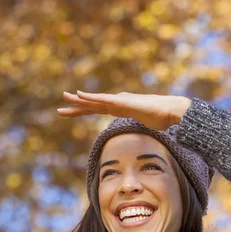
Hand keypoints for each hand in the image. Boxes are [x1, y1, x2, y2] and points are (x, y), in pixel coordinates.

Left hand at [57, 91, 191, 130]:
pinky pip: (102, 99)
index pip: (98, 109)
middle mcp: (117, 102)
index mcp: (120, 107)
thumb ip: (139, 127)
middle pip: (92, 105)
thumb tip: (141, 136)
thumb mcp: (145, 125)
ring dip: (78, 100)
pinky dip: (89, 97)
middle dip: (76, 107)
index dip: (84, 110)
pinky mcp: (121, 101)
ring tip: (64, 97)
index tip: (72, 112)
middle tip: (60, 108)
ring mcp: (118, 101)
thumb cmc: (161, 118)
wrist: (170, 111)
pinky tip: (78, 95)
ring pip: (93, 101)